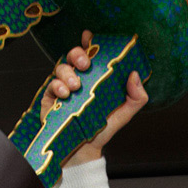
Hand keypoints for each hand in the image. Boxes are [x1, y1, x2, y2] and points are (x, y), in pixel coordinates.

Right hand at [50, 30, 149, 166]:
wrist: (84, 151)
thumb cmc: (102, 130)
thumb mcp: (124, 114)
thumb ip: (135, 97)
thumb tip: (135, 75)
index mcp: (96, 77)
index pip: (92, 53)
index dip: (90, 42)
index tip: (90, 36)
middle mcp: (79, 78)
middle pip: (74, 55)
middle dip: (78, 54)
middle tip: (85, 64)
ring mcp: (64, 87)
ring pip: (61, 67)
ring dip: (68, 72)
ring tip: (76, 86)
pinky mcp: (51, 99)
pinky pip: (51, 84)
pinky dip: (57, 86)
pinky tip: (65, 94)